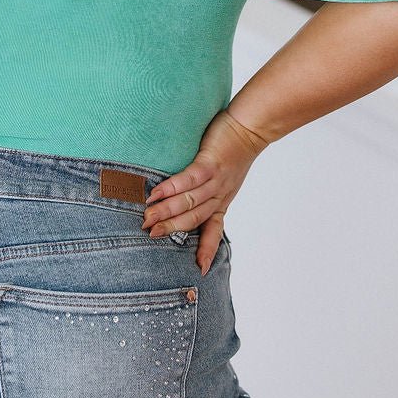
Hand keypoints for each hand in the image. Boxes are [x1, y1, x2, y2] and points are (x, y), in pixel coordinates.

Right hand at [142, 109, 267, 275]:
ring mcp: (216, 180)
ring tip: (147, 217)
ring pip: (189, 202)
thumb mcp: (225, 177)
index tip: (200, 270)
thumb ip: (206, 189)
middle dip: (170, 229)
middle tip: (149, 235)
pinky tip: (156, 193)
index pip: (213, 230)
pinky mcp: (211, 163)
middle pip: (193, 219)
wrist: (251, 127)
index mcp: (221, 201)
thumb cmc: (233, 148)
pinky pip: (190, 179)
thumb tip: (179, 196)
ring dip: (167, 211)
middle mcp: (219, 195)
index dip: (206, 250)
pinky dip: (172, 188)